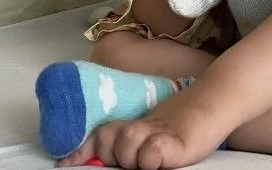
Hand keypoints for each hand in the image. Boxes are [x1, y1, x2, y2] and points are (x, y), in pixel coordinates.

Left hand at [58, 88, 226, 168]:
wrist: (204, 107)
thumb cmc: (173, 129)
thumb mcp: (142, 136)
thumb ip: (118, 145)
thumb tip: (90, 160)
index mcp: (121, 127)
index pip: (93, 141)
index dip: (78, 154)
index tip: (66, 165)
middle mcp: (130, 128)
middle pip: (104, 145)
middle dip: (113, 156)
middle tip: (137, 158)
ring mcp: (149, 133)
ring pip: (123, 150)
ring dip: (134, 158)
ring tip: (152, 157)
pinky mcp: (170, 142)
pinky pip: (148, 155)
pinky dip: (151, 158)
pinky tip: (160, 156)